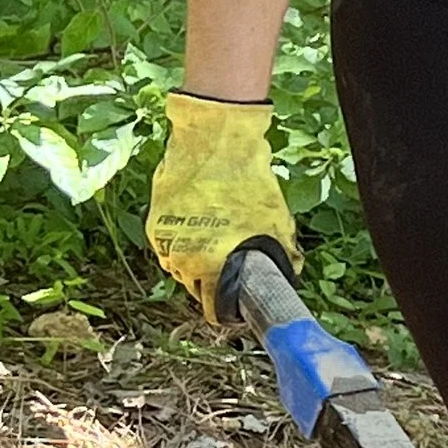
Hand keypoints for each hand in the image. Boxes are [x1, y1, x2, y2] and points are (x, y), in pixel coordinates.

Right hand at [146, 92, 297, 324]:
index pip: (212, 307)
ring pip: (179, 265)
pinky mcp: (155, 217)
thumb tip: (292, 273)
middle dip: (212, 283)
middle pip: (194, 287)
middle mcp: (180, 256)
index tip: (237, 306)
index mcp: (209, 264)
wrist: (213, 138)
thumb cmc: (247, 179)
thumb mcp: (274, 218)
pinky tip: (203, 228)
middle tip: (231, 272)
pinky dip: (185, 241)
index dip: (227, 309)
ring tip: (217, 247)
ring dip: (196, 262)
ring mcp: (164, 236)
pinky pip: (170, 242)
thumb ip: (283, 251)